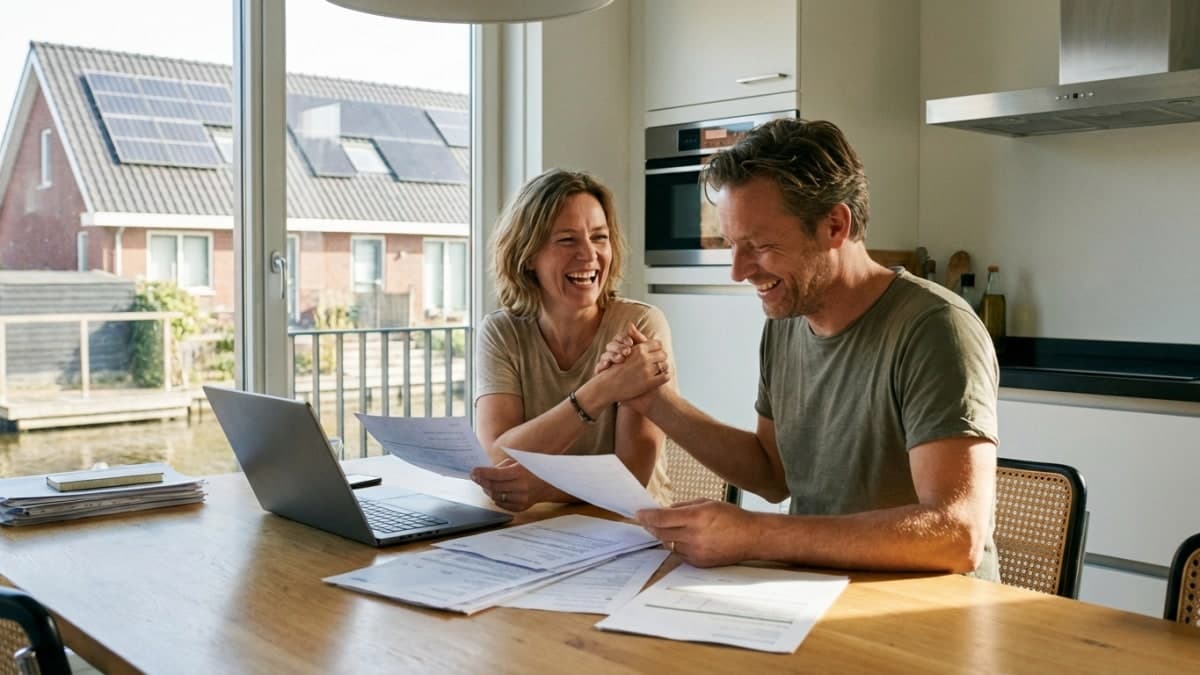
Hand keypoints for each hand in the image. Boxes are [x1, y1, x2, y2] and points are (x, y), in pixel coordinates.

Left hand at [470, 459, 552, 511]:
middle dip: (481, 481)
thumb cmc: (531, 469)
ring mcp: (522, 499)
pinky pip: (502, 504)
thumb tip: (483, 473)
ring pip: (496, 496)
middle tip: (475, 477)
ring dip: (487, 490)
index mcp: (520, 473)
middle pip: (494, 486)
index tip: (473, 471)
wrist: (549, 483)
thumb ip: (501, 467)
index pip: (495, 474)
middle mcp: (521, 487)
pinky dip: (495, 498)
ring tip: (484, 484)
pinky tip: (495, 492)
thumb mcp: (518, 462)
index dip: (482, 473)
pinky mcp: (521, 507)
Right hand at [592, 339, 669, 403]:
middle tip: (658, 363)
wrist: (607, 387)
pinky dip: (664, 377)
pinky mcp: (650, 383)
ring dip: (663, 368)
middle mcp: (644, 358)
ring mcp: (647, 371)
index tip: (655, 353)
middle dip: (661, 358)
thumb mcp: (621, 350)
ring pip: (666, 365)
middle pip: (664, 354)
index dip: (657, 349)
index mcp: (639, 349)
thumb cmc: (613, 368)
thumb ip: (629, 338)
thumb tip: (630, 324)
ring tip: (657, 371)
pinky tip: (659, 378)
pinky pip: (666, 377)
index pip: (658, 344)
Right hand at [594, 322, 647, 373]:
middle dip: (619, 347)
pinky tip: (607, 366)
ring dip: (612, 356)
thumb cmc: (642, 369)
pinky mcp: (603, 373)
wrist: (637, 389)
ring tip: (620, 359)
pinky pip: (599, 367)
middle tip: (627, 352)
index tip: (631, 343)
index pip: (619, 337)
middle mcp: (613, 353)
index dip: (624, 338)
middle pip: (611, 345)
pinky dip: (601, 366)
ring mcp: (607, 362)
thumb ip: (640, 341)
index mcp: (621, 346)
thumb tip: (631, 324)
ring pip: (605, 355)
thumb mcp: (643, 354)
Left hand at [635, 499, 757, 566]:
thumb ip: (682, 507)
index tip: (638, 514)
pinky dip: (677, 545)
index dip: (647, 516)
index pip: (662, 518)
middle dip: (651, 526)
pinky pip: (679, 554)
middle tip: (645, 520)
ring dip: (665, 536)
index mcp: (697, 517)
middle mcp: (695, 536)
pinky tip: (685, 539)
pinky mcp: (699, 563)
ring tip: (673, 528)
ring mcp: (696, 552)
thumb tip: (663, 511)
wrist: (751, 538)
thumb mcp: (706, 503)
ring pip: (668, 544)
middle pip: (661, 533)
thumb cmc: (731, 517)